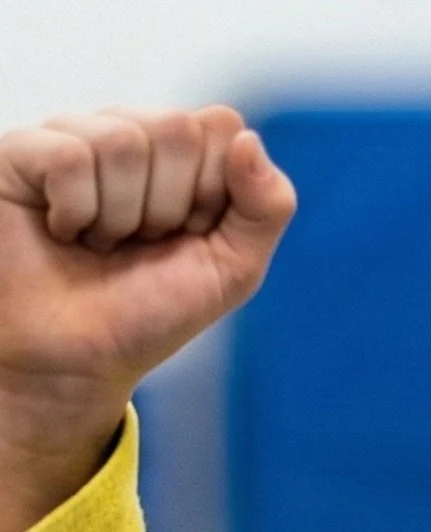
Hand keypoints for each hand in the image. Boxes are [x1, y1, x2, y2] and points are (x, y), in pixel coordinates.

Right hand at [0, 106, 295, 531]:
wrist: (77, 363)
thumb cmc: (148, 316)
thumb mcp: (231, 271)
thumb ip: (266, 208)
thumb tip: (248, 139)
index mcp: (183, 156)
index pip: (221, 128)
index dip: (212, 195)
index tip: (187, 238)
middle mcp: (130, 134)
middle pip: (176, 129)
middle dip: (168, 207)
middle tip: (139, 245)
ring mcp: (75, 136)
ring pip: (123, 140)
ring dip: (120, 216)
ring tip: (99, 244)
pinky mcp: (23, 150)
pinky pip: (69, 157)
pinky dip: (75, 211)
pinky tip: (63, 232)